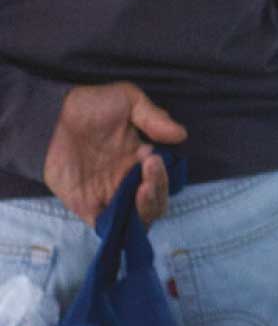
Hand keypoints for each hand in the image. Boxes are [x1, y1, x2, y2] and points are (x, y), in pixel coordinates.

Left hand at [42, 83, 184, 224]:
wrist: (49, 117)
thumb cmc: (88, 106)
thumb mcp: (128, 99)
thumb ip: (154, 116)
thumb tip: (181, 135)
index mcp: (141, 159)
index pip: (164, 179)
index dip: (165, 174)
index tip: (154, 156)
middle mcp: (127, 180)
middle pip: (156, 201)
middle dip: (160, 191)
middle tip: (150, 171)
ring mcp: (109, 195)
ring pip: (140, 217)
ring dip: (148, 207)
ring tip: (142, 190)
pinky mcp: (88, 207)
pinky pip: (112, 226)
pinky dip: (124, 224)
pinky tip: (127, 207)